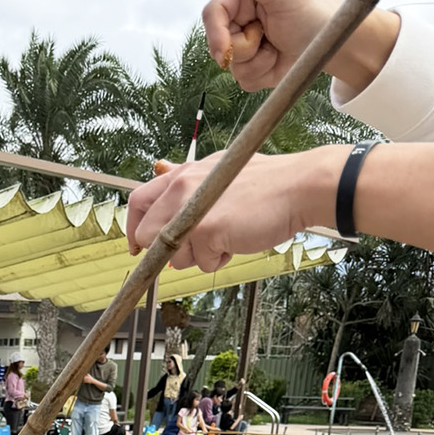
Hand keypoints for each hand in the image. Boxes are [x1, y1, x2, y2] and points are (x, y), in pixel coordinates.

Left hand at [126, 147, 344, 270]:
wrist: (298, 187)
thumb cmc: (264, 184)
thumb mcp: (218, 172)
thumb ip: (187, 181)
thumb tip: (159, 171)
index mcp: (182, 174)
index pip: (138, 202)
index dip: (135, 228)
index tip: (139, 245)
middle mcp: (181, 188)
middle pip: (147, 236)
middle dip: (166, 251)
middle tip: (194, 248)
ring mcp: (192, 210)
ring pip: (174, 256)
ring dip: (199, 256)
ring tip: (226, 236)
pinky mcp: (208, 231)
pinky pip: (203, 263)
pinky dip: (220, 260)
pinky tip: (237, 240)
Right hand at [203, 0, 398, 95]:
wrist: (332, 44)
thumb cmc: (314, 12)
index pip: (214, 13)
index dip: (215, 34)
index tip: (225, 54)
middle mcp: (242, 17)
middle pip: (220, 43)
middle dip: (245, 49)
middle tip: (269, 37)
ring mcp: (246, 42)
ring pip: (233, 66)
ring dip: (257, 62)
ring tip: (277, 46)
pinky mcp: (252, 66)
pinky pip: (244, 80)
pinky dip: (263, 74)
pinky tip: (278, 59)